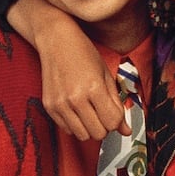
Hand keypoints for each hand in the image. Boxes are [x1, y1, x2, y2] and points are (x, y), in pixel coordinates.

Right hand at [35, 18, 126, 140]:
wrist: (55, 39)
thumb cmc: (83, 52)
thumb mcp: (106, 75)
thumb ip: (116, 104)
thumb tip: (126, 131)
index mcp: (93, 88)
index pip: (112, 122)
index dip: (117, 119)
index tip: (113, 110)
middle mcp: (75, 99)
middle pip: (98, 133)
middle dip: (104, 125)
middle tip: (102, 111)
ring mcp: (59, 103)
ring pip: (82, 136)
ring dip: (89, 127)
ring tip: (89, 111)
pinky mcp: (48, 106)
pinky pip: (66, 130)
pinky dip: (74, 125)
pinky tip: (76, 109)